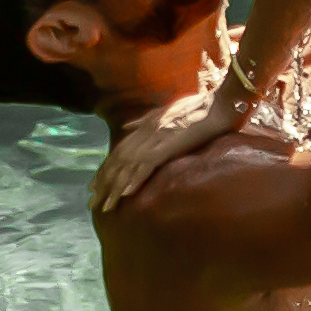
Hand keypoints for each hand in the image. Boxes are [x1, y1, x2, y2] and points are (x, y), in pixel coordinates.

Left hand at [91, 81, 244, 213]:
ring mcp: (154, 139)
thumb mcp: (166, 111)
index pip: (118, 151)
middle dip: (103, 183)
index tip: (94, 185)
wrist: (219, 104)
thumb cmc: (198, 107)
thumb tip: (126, 126)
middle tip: (92, 202)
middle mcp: (144, 132)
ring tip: (104, 206)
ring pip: (127, 166)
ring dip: (114, 188)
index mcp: (144, 126)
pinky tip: (124, 194)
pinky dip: (134, 179)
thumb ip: (145, 119)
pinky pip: (146, 165)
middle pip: (117, 161)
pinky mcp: (167, 145)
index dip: (105, 169)